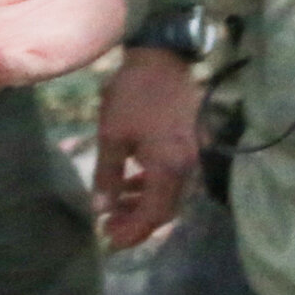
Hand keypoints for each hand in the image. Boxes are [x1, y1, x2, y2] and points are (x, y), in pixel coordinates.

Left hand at [94, 46, 203, 249]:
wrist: (162, 57)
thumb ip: (107, 176)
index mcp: (169, 167)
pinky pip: (173, 177)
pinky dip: (153, 186)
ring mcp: (193, 157)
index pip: (154, 215)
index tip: (108, 238)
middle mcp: (188, 167)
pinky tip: (133, 182)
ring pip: (170, 194)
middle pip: (166, 210)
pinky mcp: (192, 146)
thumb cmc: (133, 94)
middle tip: (109, 226)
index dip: (132, 231)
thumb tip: (100, 209)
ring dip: (144, 204)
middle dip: (138, 222)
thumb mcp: (112, 135)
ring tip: (116, 207)